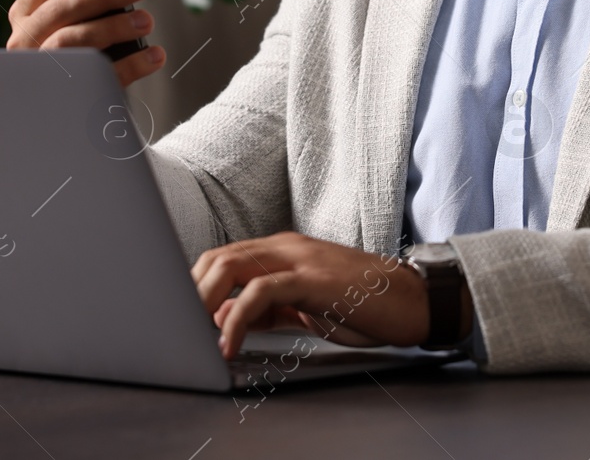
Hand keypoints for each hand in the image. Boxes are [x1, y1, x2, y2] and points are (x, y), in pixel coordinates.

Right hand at [6, 0, 165, 86]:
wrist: (59, 110)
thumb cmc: (65, 50)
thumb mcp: (51, 19)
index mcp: (25, 13)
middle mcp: (26, 39)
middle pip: (62, 9)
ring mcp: (43, 69)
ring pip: (74, 41)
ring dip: (115, 27)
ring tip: (146, 20)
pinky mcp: (67, 95)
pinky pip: (100, 76)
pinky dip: (132, 64)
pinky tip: (154, 55)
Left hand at [191, 232, 425, 357]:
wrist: (412, 301)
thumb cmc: (362, 304)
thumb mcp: (303, 308)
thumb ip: (264, 309)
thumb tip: (221, 318)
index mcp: (281, 251)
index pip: (221, 258)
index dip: (193, 286)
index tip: (178, 318)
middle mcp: (285, 247)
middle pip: (217, 257)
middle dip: (188, 293)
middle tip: (177, 330)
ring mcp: (299, 258)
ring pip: (232, 265)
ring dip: (202, 301)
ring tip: (193, 336)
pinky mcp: (312, 277)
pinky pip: (261, 290)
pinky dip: (236, 317)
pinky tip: (229, 342)